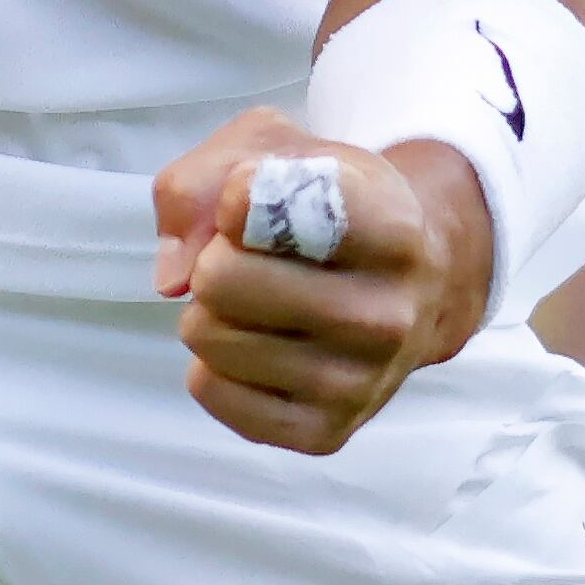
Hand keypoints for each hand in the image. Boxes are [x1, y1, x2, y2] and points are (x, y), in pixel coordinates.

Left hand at [149, 110, 490, 456]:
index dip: (238, 194)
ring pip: (207, 337)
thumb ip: (201, 183)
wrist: (410, 282)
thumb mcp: (270, 151)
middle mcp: (388, 314)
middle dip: (212, 258)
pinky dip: (214, 365)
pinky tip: (258, 344)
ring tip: (259, 302)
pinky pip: (211, 391)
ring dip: (212, 312)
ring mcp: (361, 384)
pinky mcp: (327, 433)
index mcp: (392, 228)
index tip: (250, 197)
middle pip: (220, 279)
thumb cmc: (326, 204)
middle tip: (247, 257)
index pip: (281, 205)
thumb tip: (174, 275)